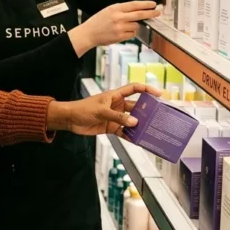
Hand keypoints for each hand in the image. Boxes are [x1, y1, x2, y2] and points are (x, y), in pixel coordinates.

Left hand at [46, 84, 160, 135]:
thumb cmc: (83, 108)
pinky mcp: (111, 127)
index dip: (147, 90)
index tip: (159, 95)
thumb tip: (135, 122)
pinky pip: (124, 131)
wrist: (70, 119)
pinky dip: (130, 136)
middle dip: (147, 111)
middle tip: (159, 118)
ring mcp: (115, 117)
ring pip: (131, 120)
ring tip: (151, 131)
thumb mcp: (101, 111)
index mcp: (115, 95)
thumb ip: (118, 117)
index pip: (134, 89)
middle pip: (136, 106)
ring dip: (140, 125)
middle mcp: (117, 105)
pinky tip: (138, 140)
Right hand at [69, 1, 159, 53]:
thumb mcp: (108, 10)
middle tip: (158, 12)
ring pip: (136, 26)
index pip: (134, 5)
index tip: (153, 4)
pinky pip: (132, 34)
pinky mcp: (120, 37)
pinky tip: (122, 33)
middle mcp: (118, 17)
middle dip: (150, 13)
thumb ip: (122, 10)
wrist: (88, 33)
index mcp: (115, 8)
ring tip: (124, 27)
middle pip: (139, 14)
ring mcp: (120, 27)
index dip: (145, 4)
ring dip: (134, 26)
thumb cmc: (98, 21)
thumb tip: (138, 11)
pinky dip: (130, 33)